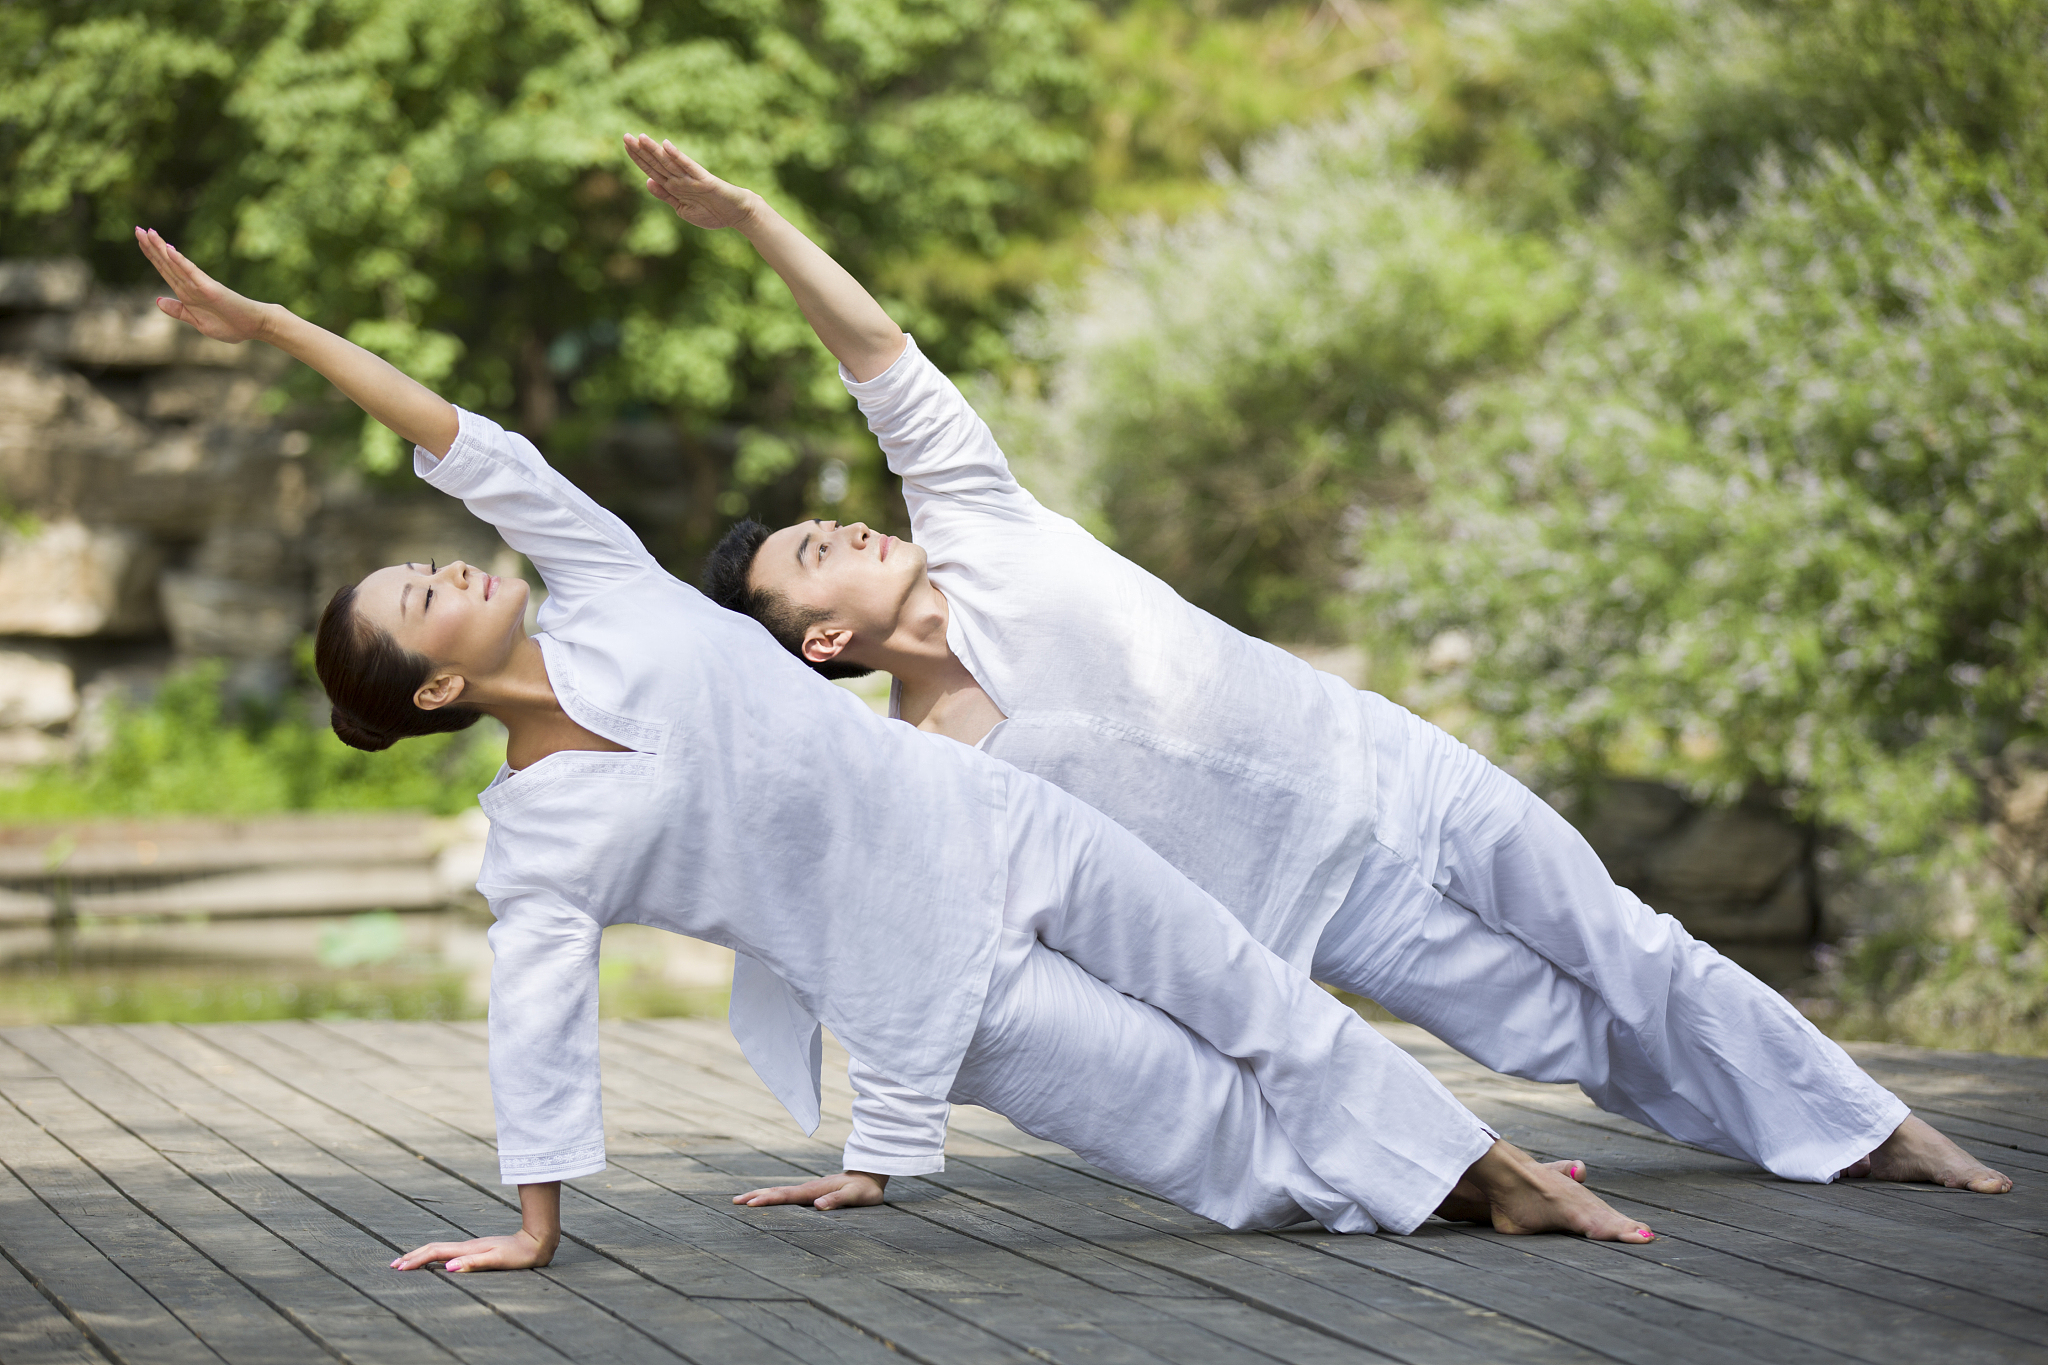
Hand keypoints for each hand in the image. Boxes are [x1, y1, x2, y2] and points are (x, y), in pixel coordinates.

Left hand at [132, 228, 272, 343]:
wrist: (254, 326)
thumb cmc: (231, 325)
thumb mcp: (197, 322)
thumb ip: (178, 311)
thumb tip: (158, 300)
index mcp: (186, 294)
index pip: (164, 269)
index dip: (151, 254)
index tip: (140, 239)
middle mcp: (190, 286)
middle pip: (166, 263)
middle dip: (150, 246)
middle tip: (138, 228)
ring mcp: (200, 285)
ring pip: (175, 264)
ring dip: (160, 248)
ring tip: (148, 232)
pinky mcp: (210, 288)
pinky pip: (192, 273)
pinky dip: (180, 262)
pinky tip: (169, 250)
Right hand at [391, 1227, 556, 1272]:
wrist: (536, 1241)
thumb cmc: (518, 1254)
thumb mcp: (497, 1260)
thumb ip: (473, 1263)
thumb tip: (448, 1268)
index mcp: (468, 1249)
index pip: (435, 1253)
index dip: (416, 1260)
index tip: (399, 1268)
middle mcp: (466, 1246)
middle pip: (434, 1249)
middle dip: (413, 1256)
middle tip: (394, 1265)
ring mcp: (471, 1247)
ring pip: (440, 1249)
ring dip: (421, 1255)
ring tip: (407, 1262)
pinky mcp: (477, 1249)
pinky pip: (449, 1252)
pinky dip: (435, 1256)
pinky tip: (435, 1262)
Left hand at [621, 135, 756, 231]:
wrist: (736, 214)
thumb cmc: (712, 213)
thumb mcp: (682, 208)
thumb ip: (665, 195)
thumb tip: (648, 181)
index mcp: (674, 187)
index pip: (652, 169)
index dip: (638, 158)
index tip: (626, 145)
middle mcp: (680, 179)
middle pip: (657, 163)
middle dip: (641, 151)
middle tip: (625, 136)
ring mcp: (691, 178)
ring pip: (669, 163)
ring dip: (654, 150)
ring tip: (640, 137)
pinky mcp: (704, 179)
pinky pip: (688, 166)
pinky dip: (677, 156)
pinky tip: (666, 145)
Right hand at [732, 1170, 888, 1209]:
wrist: (870, 1174)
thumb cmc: (864, 1189)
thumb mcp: (855, 1196)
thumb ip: (837, 1200)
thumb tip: (817, 1205)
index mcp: (814, 1190)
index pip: (786, 1195)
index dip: (768, 1200)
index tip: (750, 1204)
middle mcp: (808, 1188)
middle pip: (777, 1191)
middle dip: (756, 1195)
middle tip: (734, 1201)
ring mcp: (808, 1189)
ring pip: (779, 1191)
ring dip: (761, 1194)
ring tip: (743, 1200)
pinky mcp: (810, 1192)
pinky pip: (786, 1194)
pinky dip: (772, 1196)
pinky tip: (767, 1200)